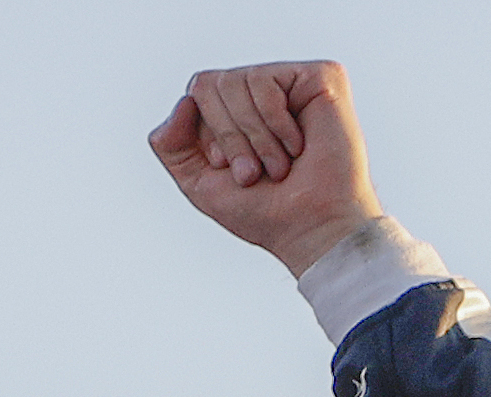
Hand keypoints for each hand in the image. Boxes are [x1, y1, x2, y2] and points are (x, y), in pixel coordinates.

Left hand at [148, 62, 383, 278]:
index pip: (198, 92)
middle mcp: (263, 92)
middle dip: (227, 136)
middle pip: (211, 83)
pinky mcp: (319, 76)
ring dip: (253, 136)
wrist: (309, 226)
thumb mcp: (198, 182)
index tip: (229, 169)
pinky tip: (297, 146)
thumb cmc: (263, 211)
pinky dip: (273, 122)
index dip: (209, 134)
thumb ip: (171, 144)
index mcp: (238, 110)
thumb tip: (183, 101)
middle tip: (253, 172)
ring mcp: (292, 82)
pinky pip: (265, 81)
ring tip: (278, 166)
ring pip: (236, 80)